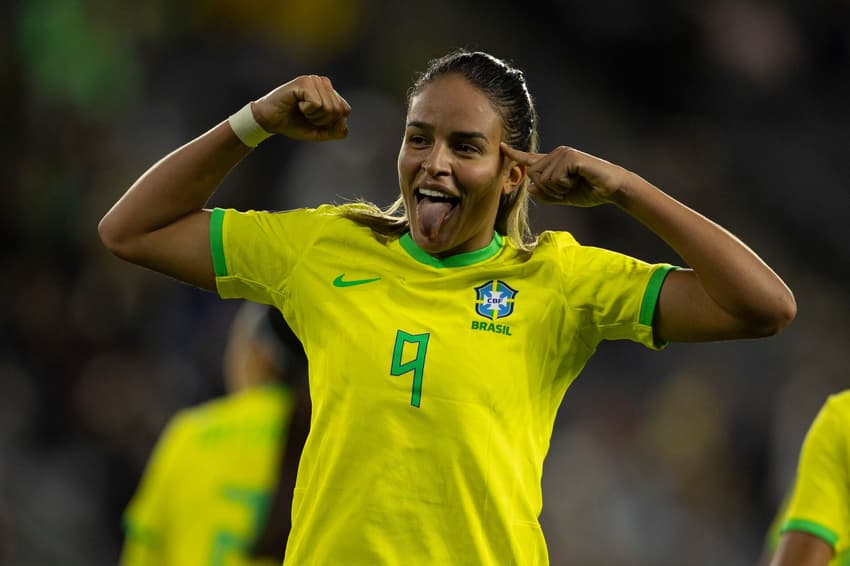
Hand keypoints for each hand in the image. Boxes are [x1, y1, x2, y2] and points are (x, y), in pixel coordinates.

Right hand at [252, 75, 350, 140]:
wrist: (270, 121)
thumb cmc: (294, 124)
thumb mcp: (319, 132)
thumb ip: (336, 131)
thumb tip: (344, 122)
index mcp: (330, 92)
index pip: (345, 110)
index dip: (330, 122)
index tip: (314, 119)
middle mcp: (323, 82)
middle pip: (338, 110)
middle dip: (321, 120)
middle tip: (305, 115)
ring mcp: (314, 80)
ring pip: (328, 107)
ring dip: (313, 116)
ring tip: (301, 110)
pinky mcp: (304, 82)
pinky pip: (316, 104)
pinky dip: (307, 110)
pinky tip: (296, 104)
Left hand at [500, 143, 631, 206]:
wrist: (612, 189)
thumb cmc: (590, 191)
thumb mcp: (563, 198)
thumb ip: (545, 195)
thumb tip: (530, 188)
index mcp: (553, 163)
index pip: (530, 160)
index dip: (515, 155)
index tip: (502, 147)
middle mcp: (556, 154)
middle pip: (534, 175)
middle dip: (548, 190)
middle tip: (567, 189)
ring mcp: (563, 154)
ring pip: (543, 178)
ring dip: (558, 189)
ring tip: (575, 184)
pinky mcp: (571, 157)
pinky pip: (555, 177)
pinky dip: (565, 185)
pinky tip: (578, 179)